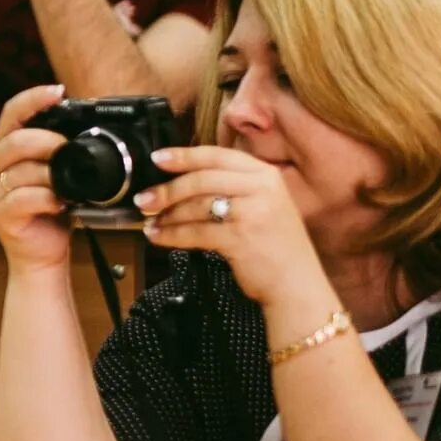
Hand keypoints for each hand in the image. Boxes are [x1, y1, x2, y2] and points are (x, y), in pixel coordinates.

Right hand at [0, 84, 73, 274]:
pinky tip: (60, 203)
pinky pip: (21, 200)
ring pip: (18, 171)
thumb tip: (91, 126)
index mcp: (9, 151)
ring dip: (49, 174)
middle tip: (66, 147)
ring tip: (69, 184)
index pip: (11, 114)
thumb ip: (64, 151)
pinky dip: (45, 199)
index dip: (32, 99)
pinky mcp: (2, 216)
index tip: (58, 91)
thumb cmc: (53, 211)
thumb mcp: (60, 174)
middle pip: (12, 141)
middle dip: (43, 140)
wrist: (42, 254)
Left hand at [136, 145, 323, 307]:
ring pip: (195, 206)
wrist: (297, 285)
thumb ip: (232, 185)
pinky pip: (195, 232)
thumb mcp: (263, 204)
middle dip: (166, 190)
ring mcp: (253, 212)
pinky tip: (159, 237)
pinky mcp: (241, 238)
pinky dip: (171, 235)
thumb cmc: (274, 245)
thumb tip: (182, 177)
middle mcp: (263, 188)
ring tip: (151, 222)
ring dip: (166, 215)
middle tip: (143, 198)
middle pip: (201, 180)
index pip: (217, 156)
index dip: (183, 155)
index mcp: (266, 174)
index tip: (158, 158)